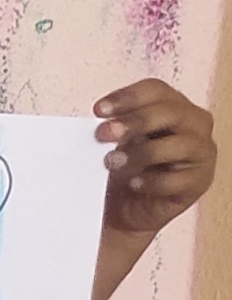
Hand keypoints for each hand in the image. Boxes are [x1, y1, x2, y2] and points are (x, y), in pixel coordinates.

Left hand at [99, 78, 216, 237]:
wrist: (127, 209)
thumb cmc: (123, 167)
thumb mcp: (113, 143)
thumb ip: (111, 130)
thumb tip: (98, 127)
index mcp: (171, 106)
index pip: (155, 90)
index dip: (128, 97)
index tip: (98, 111)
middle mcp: (193, 124)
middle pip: (171, 112)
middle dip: (135, 122)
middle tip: (102, 134)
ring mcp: (201, 152)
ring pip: (181, 144)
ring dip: (143, 152)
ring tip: (113, 163)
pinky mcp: (200, 181)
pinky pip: (181, 179)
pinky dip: (154, 181)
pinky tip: (134, 184)